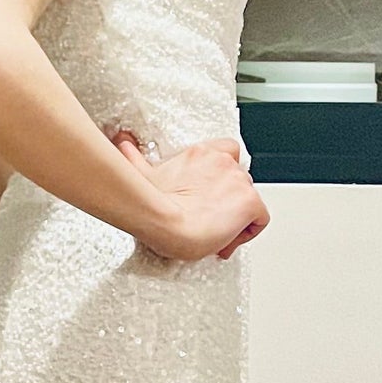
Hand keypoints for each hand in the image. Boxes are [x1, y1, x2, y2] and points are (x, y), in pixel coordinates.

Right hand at [107, 129, 268, 262]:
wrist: (163, 221)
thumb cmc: (153, 203)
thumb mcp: (141, 172)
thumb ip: (133, 155)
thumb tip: (121, 143)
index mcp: (201, 153)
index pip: (226, 153)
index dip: (222, 176)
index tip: (209, 194)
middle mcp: (223, 162)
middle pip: (239, 181)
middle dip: (227, 201)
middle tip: (209, 219)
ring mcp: (239, 181)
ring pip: (249, 200)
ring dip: (236, 218)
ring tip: (216, 233)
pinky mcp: (250, 202)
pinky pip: (260, 220)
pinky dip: (247, 232)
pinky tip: (227, 240)